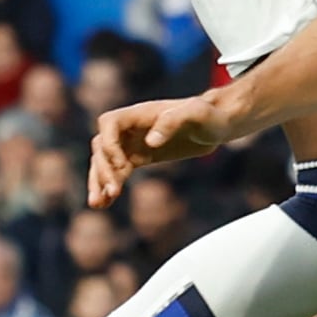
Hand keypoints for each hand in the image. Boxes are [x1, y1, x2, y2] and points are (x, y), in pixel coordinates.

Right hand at [90, 90, 238, 203]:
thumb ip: (173, 121)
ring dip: (99, 181)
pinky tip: (106, 203)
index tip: (123, 164)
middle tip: (112, 192)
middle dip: (103, 169)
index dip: (110, 143)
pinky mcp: (140, 157)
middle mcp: (131, 127)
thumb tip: (150, 142)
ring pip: (105, 162)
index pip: (109, 123)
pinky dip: (110, 185)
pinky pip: (118, 172)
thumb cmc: (209, 115)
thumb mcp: (197, 114)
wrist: (219, 125)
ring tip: (98, 204)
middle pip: (102, 146)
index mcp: (140, 113)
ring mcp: (134, 143)